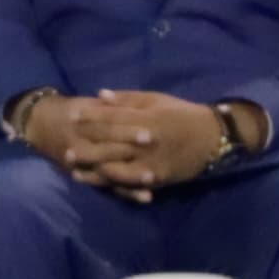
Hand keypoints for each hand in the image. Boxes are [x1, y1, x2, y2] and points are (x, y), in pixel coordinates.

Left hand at [79, 90, 239, 200]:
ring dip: (93, 168)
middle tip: (65, 143)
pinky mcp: (156, 178)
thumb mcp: (157, 100)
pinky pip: (131, 183)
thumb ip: (128, 99)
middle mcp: (147, 142)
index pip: (113, 117)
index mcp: (147, 118)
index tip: (73, 115)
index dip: (91, 116)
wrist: (213, 139)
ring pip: (116, 167)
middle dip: (86, 142)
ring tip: (72, 167)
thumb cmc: (182, 114)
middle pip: (111, 142)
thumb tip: (100, 94)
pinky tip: (96, 182)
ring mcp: (151, 162)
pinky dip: (112, 184)